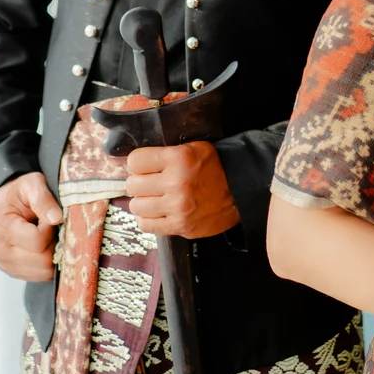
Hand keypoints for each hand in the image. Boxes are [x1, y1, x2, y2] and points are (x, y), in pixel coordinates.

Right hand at [0, 171, 61, 281]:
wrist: (4, 204)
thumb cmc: (19, 193)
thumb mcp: (31, 184)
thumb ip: (43, 198)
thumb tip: (56, 218)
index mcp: (2, 228)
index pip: (37, 241)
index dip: (50, 229)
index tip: (49, 216)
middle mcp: (0, 251)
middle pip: (42, 261)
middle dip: (53, 243)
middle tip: (51, 227)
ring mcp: (6, 265)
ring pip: (44, 272)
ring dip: (52, 254)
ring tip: (47, 236)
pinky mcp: (14, 272)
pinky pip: (41, 276)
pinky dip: (48, 262)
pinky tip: (44, 246)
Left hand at [126, 143, 240, 237]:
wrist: (240, 190)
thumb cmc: (216, 168)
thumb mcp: (194, 148)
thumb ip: (166, 153)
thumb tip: (135, 163)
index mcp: (179, 158)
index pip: (135, 161)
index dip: (138, 163)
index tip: (143, 167)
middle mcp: (176, 182)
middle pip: (133, 184)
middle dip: (140, 183)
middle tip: (150, 183)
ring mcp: (177, 207)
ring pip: (136, 205)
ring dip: (143, 202)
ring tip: (155, 198)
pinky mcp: (180, 226)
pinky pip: (146, 225)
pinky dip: (149, 219)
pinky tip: (158, 212)